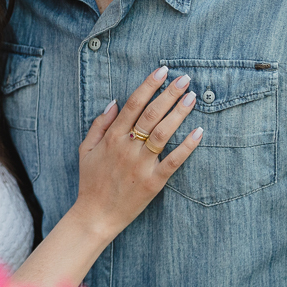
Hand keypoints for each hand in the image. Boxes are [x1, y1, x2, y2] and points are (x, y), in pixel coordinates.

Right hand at [69, 66, 202, 241]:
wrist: (96, 215)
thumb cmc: (90, 181)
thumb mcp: (87, 149)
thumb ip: (99, 124)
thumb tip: (114, 101)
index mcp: (112, 137)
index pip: (133, 104)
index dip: (148, 85)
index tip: (162, 71)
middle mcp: (127, 147)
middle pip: (151, 114)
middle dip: (169, 93)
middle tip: (185, 78)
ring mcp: (141, 165)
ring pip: (164, 133)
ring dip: (179, 113)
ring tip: (192, 98)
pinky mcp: (154, 182)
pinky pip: (174, 161)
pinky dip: (187, 146)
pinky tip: (199, 132)